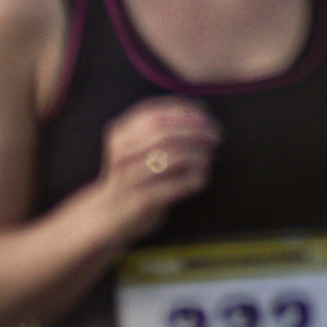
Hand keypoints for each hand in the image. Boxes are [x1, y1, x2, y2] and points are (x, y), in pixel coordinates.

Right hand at [98, 99, 220, 241]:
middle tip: (216, 134)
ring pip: (173, 157)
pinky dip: (196, 177)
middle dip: (196, 130)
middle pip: (165, 133)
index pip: (154, 114)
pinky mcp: (145, 200)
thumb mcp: (135, 146)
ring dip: (199, 153)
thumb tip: (199, 114)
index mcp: (120, 135)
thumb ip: (157, 130)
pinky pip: (179, 184)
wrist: (110, 215)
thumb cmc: (131, 178)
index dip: (184, 111)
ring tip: (211, 155)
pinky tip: (203, 175)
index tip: (205, 114)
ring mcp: (132, 178)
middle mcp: (122, 154)